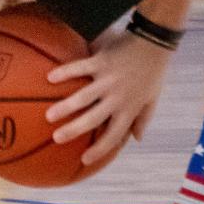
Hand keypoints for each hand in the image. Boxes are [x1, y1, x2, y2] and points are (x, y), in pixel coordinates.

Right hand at [45, 28, 171, 165]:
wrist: (154, 43)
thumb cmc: (153, 72)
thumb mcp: (152, 99)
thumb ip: (143, 119)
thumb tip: (137, 139)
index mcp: (129, 109)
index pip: (113, 136)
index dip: (99, 150)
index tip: (84, 160)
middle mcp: (116, 98)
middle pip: (92, 119)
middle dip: (73, 130)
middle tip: (57, 137)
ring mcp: (107, 80)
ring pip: (83, 97)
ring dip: (65, 107)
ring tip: (48, 115)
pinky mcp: (101, 62)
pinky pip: (80, 68)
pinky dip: (65, 73)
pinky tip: (50, 78)